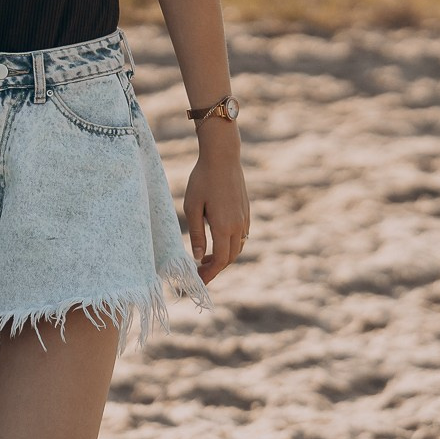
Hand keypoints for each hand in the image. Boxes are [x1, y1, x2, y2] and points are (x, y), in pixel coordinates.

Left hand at [184, 138, 249, 282]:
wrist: (222, 157)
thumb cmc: (202, 179)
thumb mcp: (192, 207)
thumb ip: (197, 234)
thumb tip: (199, 257)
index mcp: (224, 227)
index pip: (221, 261)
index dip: (211, 274)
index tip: (200, 281)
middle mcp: (238, 226)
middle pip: (231, 257)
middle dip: (216, 268)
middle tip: (200, 271)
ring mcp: (245, 218)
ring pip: (238, 247)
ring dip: (224, 257)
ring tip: (207, 258)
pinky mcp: (246, 211)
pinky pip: (242, 236)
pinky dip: (231, 245)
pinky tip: (218, 241)